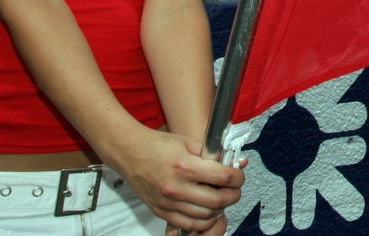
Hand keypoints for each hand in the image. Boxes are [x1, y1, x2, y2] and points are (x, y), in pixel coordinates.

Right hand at [106, 128, 243, 232]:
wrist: (130, 152)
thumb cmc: (157, 145)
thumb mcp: (188, 143)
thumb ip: (211, 154)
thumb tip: (233, 163)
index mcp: (185, 166)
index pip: (222, 177)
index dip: (237, 177)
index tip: (238, 176)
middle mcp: (176, 187)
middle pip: (217, 200)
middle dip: (233, 195)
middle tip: (234, 189)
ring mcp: (167, 202)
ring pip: (205, 216)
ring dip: (219, 210)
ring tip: (221, 200)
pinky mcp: (160, 211)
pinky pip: (188, 224)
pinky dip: (202, 221)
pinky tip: (207, 211)